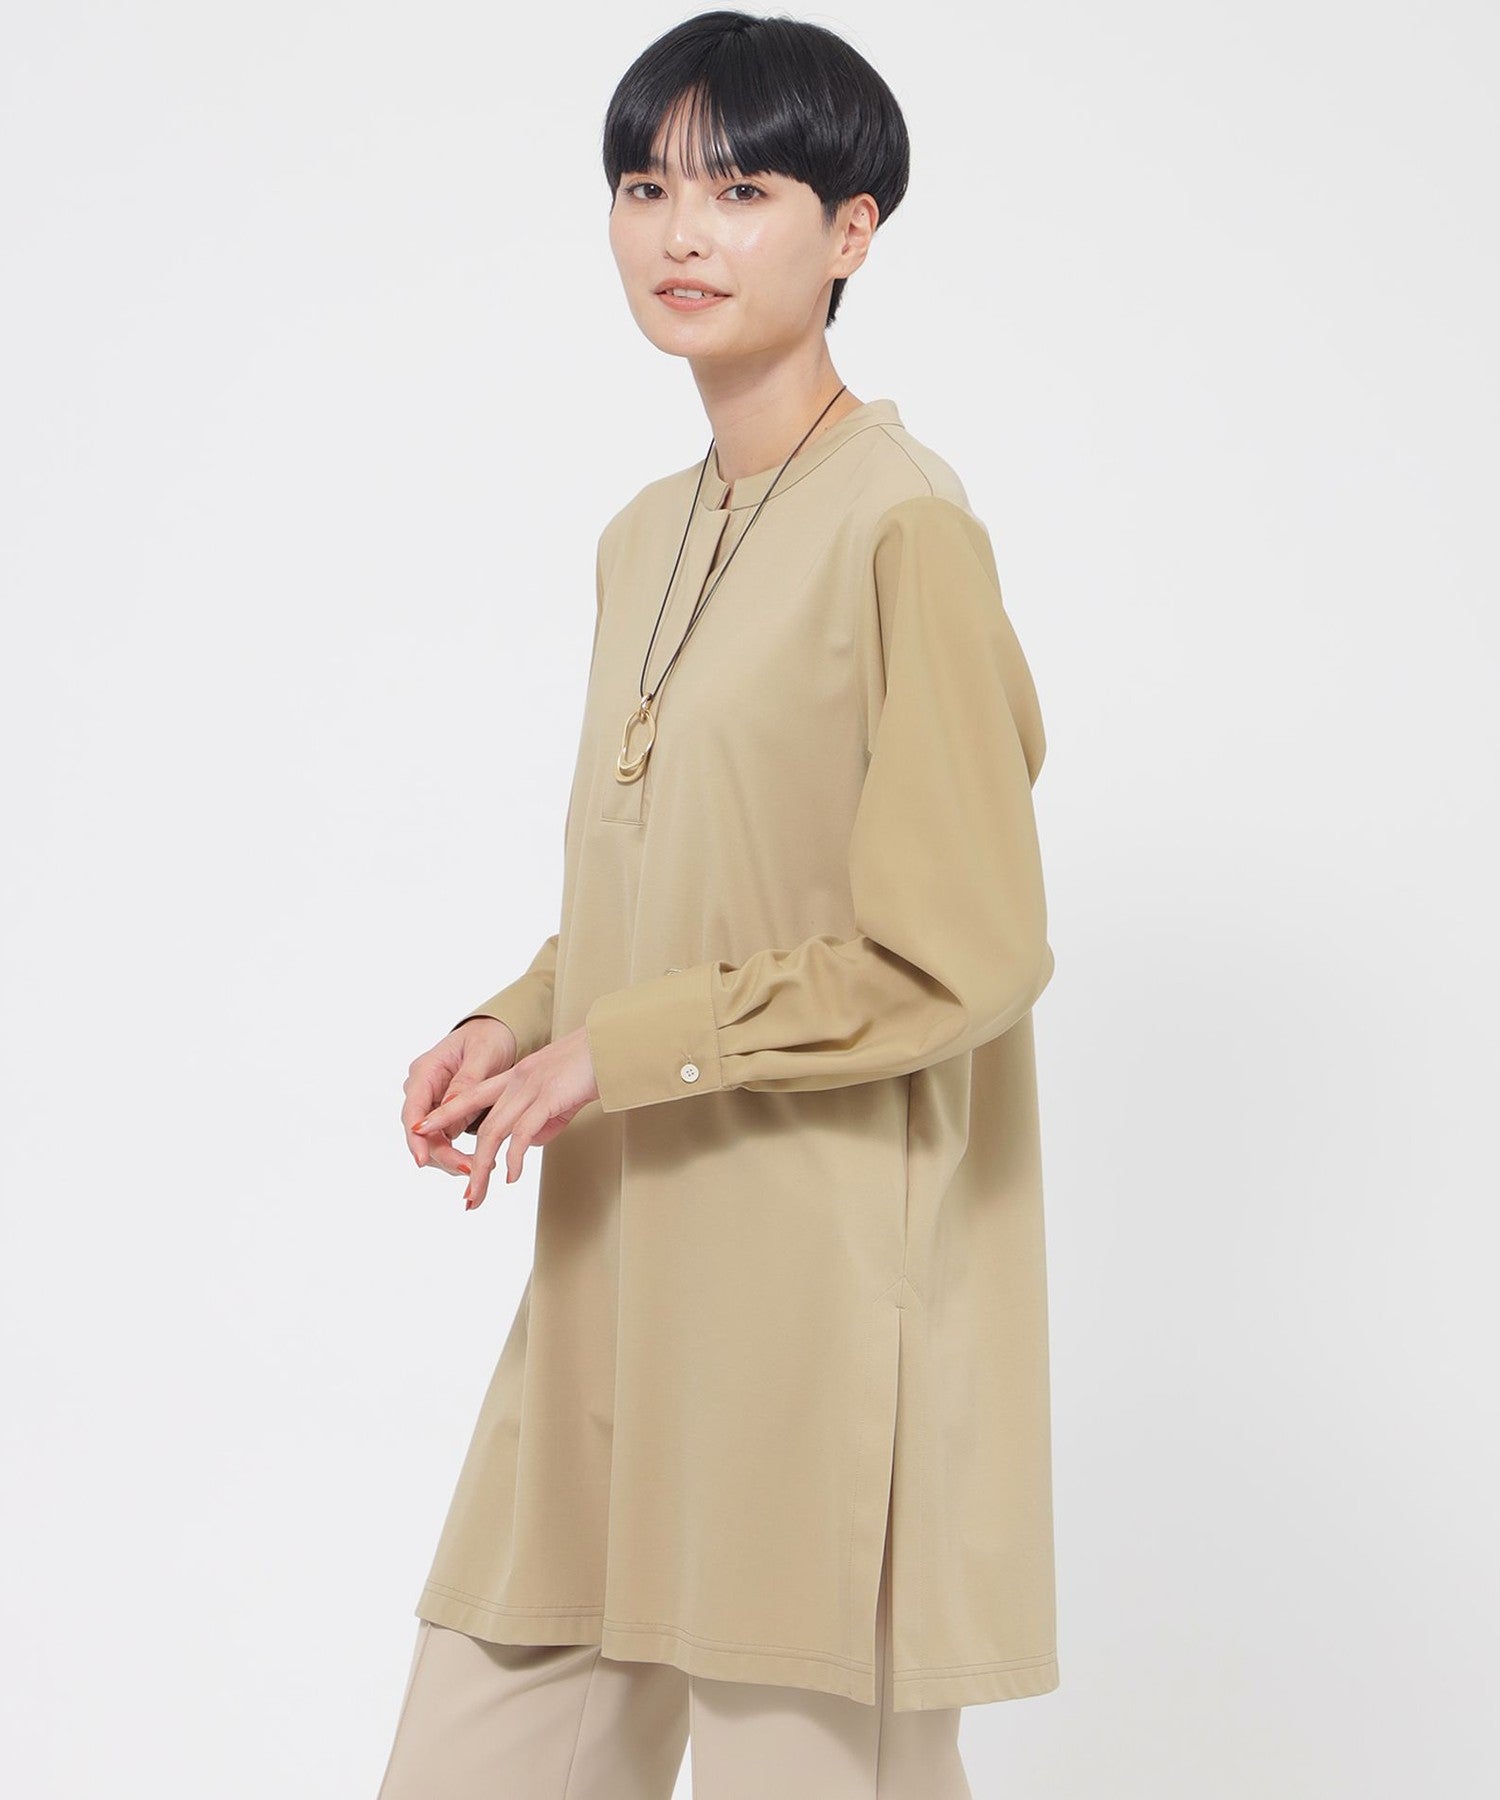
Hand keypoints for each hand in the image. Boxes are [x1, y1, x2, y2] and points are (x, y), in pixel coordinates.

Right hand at [403, 1017, 520, 1179]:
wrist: (498, 1035)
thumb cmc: (489, 1037)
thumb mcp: (482, 1054)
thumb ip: (466, 1080)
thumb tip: (450, 1104)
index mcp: (426, 1071)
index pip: (413, 1110)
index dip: (415, 1138)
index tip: (423, 1160)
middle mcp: (424, 1089)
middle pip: (421, 1132)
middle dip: (442, 1155)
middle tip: (471, 1170)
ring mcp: (434, 1103)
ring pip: (432, 1141)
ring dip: (451, 1158)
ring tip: (480, 1169)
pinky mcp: (446, 1114)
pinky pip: (445, 1139)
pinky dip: (459, 1153)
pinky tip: (479, 1162)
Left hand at [410, 1025, 599, 1208]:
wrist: (613, 1045)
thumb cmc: (592, 1067)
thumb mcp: (559, 1096)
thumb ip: (540, 1119)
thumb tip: (529, 1145)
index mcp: (516, 1076)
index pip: (470, 1095)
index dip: (445, 1114)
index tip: (424, 1131)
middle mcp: (517, 1080)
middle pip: (479, 1124)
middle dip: (464, 1159)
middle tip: (462, 1191)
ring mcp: (530, 1088)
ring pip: (494, 1133)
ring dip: (483, 1169)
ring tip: (477, 1194)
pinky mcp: (547, 1097)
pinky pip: (522, 1133)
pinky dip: (513, 1158)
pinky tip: (511, 1176)